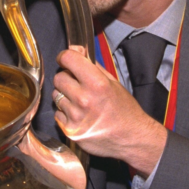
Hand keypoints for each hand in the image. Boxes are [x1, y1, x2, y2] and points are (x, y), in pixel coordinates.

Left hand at [53, 47, 166, 176]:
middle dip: (66, 78)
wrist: (132, 138)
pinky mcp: (70, 130)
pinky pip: (57, 113)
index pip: (68, 59)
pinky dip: (65, 112)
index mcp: (96, 83)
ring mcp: (75, 116)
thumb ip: (92, 65)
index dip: (65, 56)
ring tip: (81, 102)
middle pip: (58, 77)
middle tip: (77, 85)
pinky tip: (79, 115)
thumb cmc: (124, 110)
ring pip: (56, 95)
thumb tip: (75, 50)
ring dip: (65, 96)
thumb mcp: (113, 82)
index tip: (65, 59)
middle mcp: (84, 99)